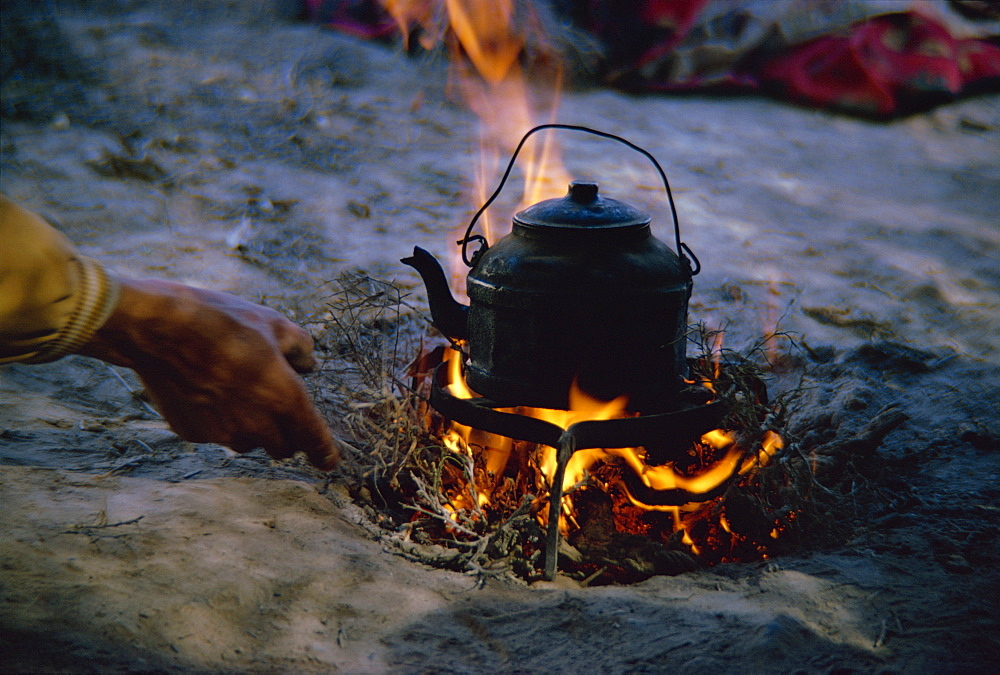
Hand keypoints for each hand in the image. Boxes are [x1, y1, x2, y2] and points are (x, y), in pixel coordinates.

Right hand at [79, 278, 340, 469]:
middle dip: (286, 433)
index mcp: (285, 399)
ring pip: (248, 441)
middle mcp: (256, 425)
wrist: (158, 328)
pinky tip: (205, 387)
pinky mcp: (192, 433)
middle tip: (277, 405)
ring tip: (236, 387)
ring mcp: (222, 432)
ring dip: (252, 427)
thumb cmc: (222, 321)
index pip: (314, 439)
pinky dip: (218, 418)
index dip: (324, 453)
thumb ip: (300, 348)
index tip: (328, 462)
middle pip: (282, 447)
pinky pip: (216, 432)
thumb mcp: (273, 323)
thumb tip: (308, 364)